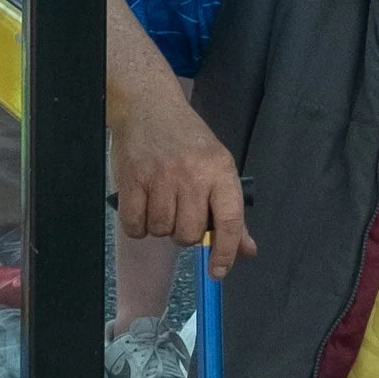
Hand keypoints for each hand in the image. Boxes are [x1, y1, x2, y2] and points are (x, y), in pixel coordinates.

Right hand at [112, 99, 256, 275]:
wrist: (149, 106)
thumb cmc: (188, 140)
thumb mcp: (218, 167)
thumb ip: (231, 213)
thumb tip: (246, 252)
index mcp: (220, 170)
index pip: (229, 220)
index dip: (226, 251)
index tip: (219, 271)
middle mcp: (192, 175)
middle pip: (189, 233)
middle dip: (185, 233)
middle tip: (181, 212)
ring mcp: (160, 177)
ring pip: (162, 231)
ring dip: (160, 225)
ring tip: (161, 201)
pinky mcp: (132, 180)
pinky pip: (135, 226)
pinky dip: (138, 225)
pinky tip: (143, 205)